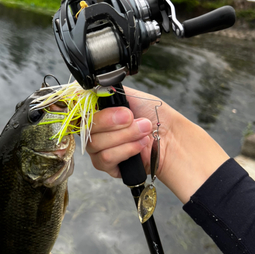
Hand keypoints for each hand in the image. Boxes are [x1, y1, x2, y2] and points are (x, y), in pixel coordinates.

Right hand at [87, 87, 229, 203]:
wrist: (173, 138)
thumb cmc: (156, 117)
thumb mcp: (133, 96)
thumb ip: (110, 91)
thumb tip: (94, 87)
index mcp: (98, 112)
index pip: (81, 111)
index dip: (98, 111)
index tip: (123, 110)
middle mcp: (95, 130)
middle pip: (88, 128)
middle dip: (116, 123)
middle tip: (135, 119)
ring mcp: (99, 149)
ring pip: (97, 144)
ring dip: (125, 137)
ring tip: (144, 132)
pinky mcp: (107, 166)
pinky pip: (105, 158)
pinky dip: (126, 150)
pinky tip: (140, 146)